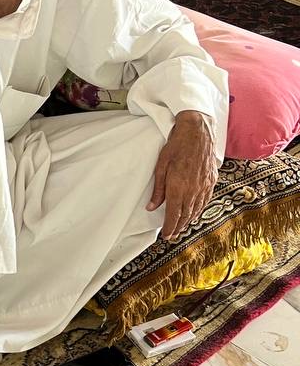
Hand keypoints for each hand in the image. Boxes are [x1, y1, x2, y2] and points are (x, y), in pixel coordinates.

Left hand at [147, 110, 217, 241]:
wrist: (198, 130)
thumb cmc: (177, 145)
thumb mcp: (161, 166)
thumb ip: (158, 189)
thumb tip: (153, 207)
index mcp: (179, 187)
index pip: (174, 215)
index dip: (170, 228)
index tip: (166, 236)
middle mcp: (194, 189)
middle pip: (186, 215)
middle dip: (178, 227)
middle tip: (172, 235)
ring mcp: (205, 185)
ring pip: (197, 209)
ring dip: (189, 220)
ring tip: (181, 227)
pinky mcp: (212, 179)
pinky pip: (206, 200)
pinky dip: (199, 209)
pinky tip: (195, 213)